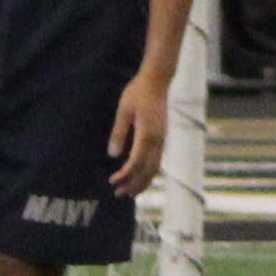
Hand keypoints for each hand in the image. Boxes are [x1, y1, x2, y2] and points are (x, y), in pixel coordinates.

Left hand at [107, 73, 171, 190]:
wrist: (157, 81)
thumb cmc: (138, 93)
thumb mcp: (124, 111)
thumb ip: (118, 133)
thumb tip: (112, 154)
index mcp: (147, 135)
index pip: (136, 162)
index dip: (125, 175)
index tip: (113, 182)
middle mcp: (158, 141)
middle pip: (147, 170)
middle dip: (134, 184)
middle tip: (119, 194)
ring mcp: (163, 140)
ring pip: (155, 168)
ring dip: (143, 182)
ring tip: (131, 192)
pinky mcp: (163, 138)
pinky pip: (157, 161)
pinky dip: (149, 173)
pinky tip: (142, 177)